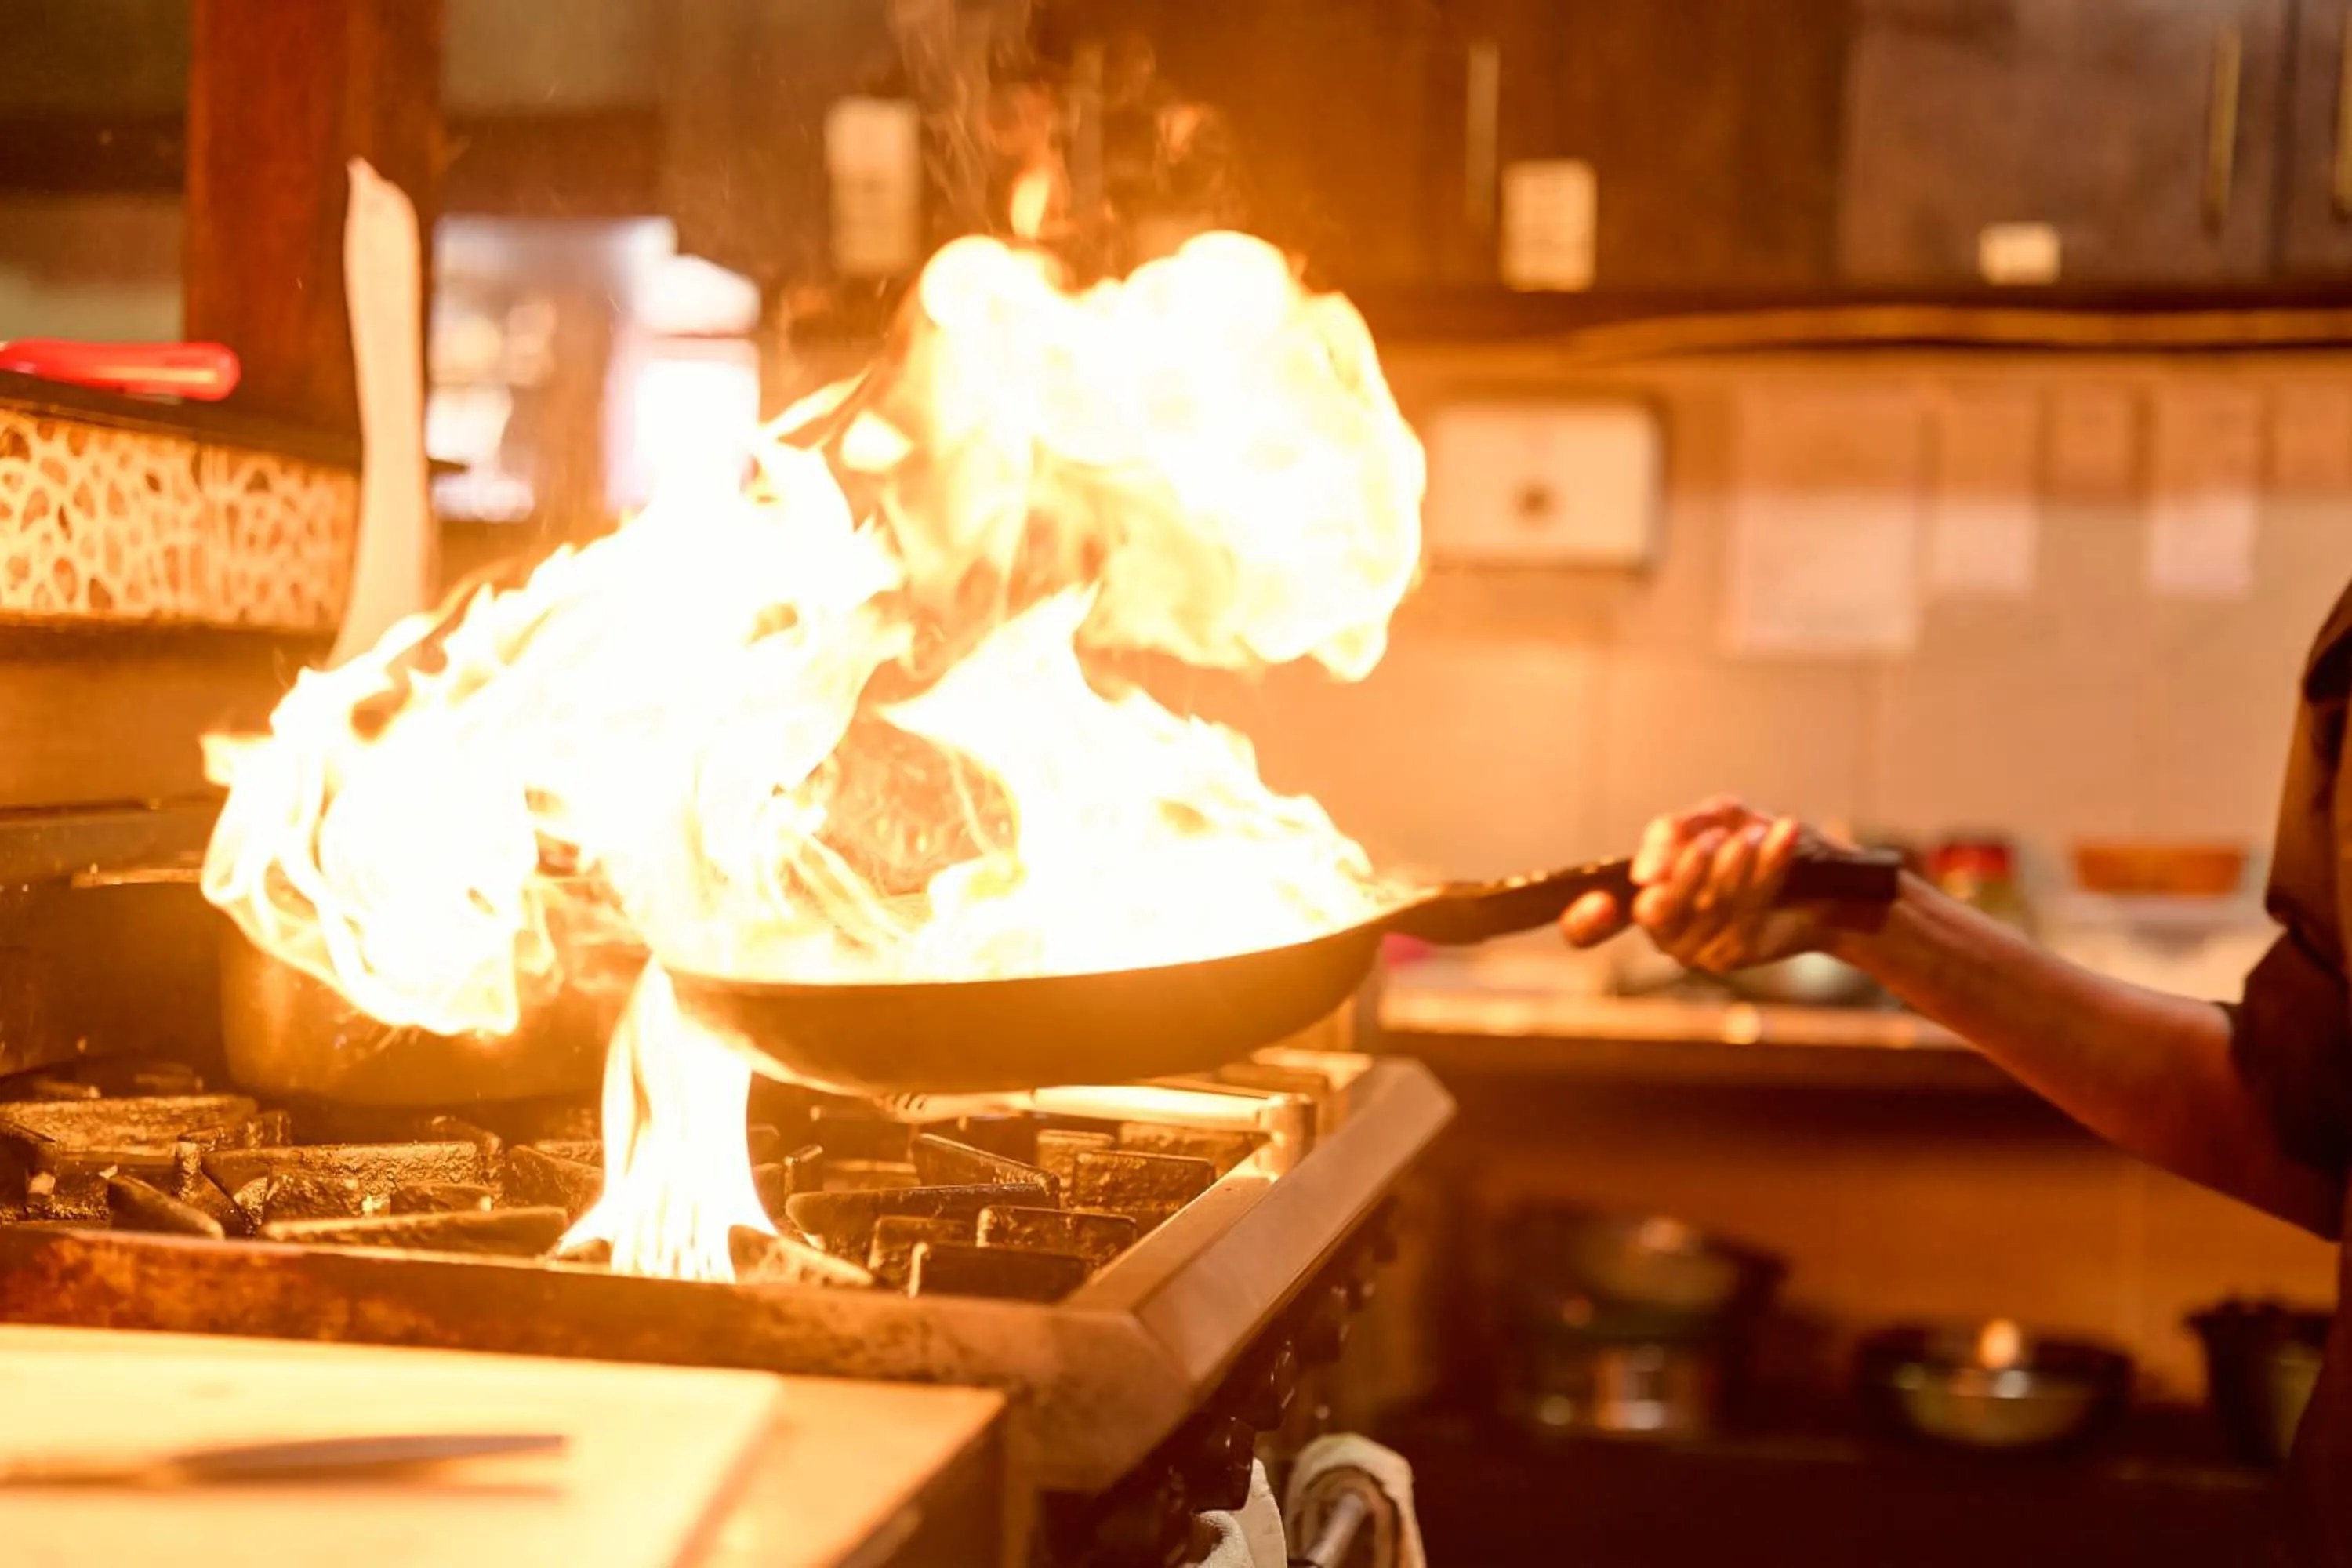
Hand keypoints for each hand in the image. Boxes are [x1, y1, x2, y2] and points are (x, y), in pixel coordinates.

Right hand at [1560, 797, 1838, 972]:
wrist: (1820, 880)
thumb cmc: (1753, 842)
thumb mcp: (1712, 819)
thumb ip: (1677, 830)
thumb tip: (1648, 865)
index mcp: (1640, 897)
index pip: (1586, 930)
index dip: (1583, 921)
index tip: (1602, 902)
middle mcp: (1661, 930)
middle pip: (1656, 911)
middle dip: (1685, 871)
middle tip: (1712, 839)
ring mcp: (1696, 948)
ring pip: (1706, 908)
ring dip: (1732, 867)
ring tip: (1753, 835)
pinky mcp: (1734, 953)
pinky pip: (1746, 911)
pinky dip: (1767, 868)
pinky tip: (1783, 835)